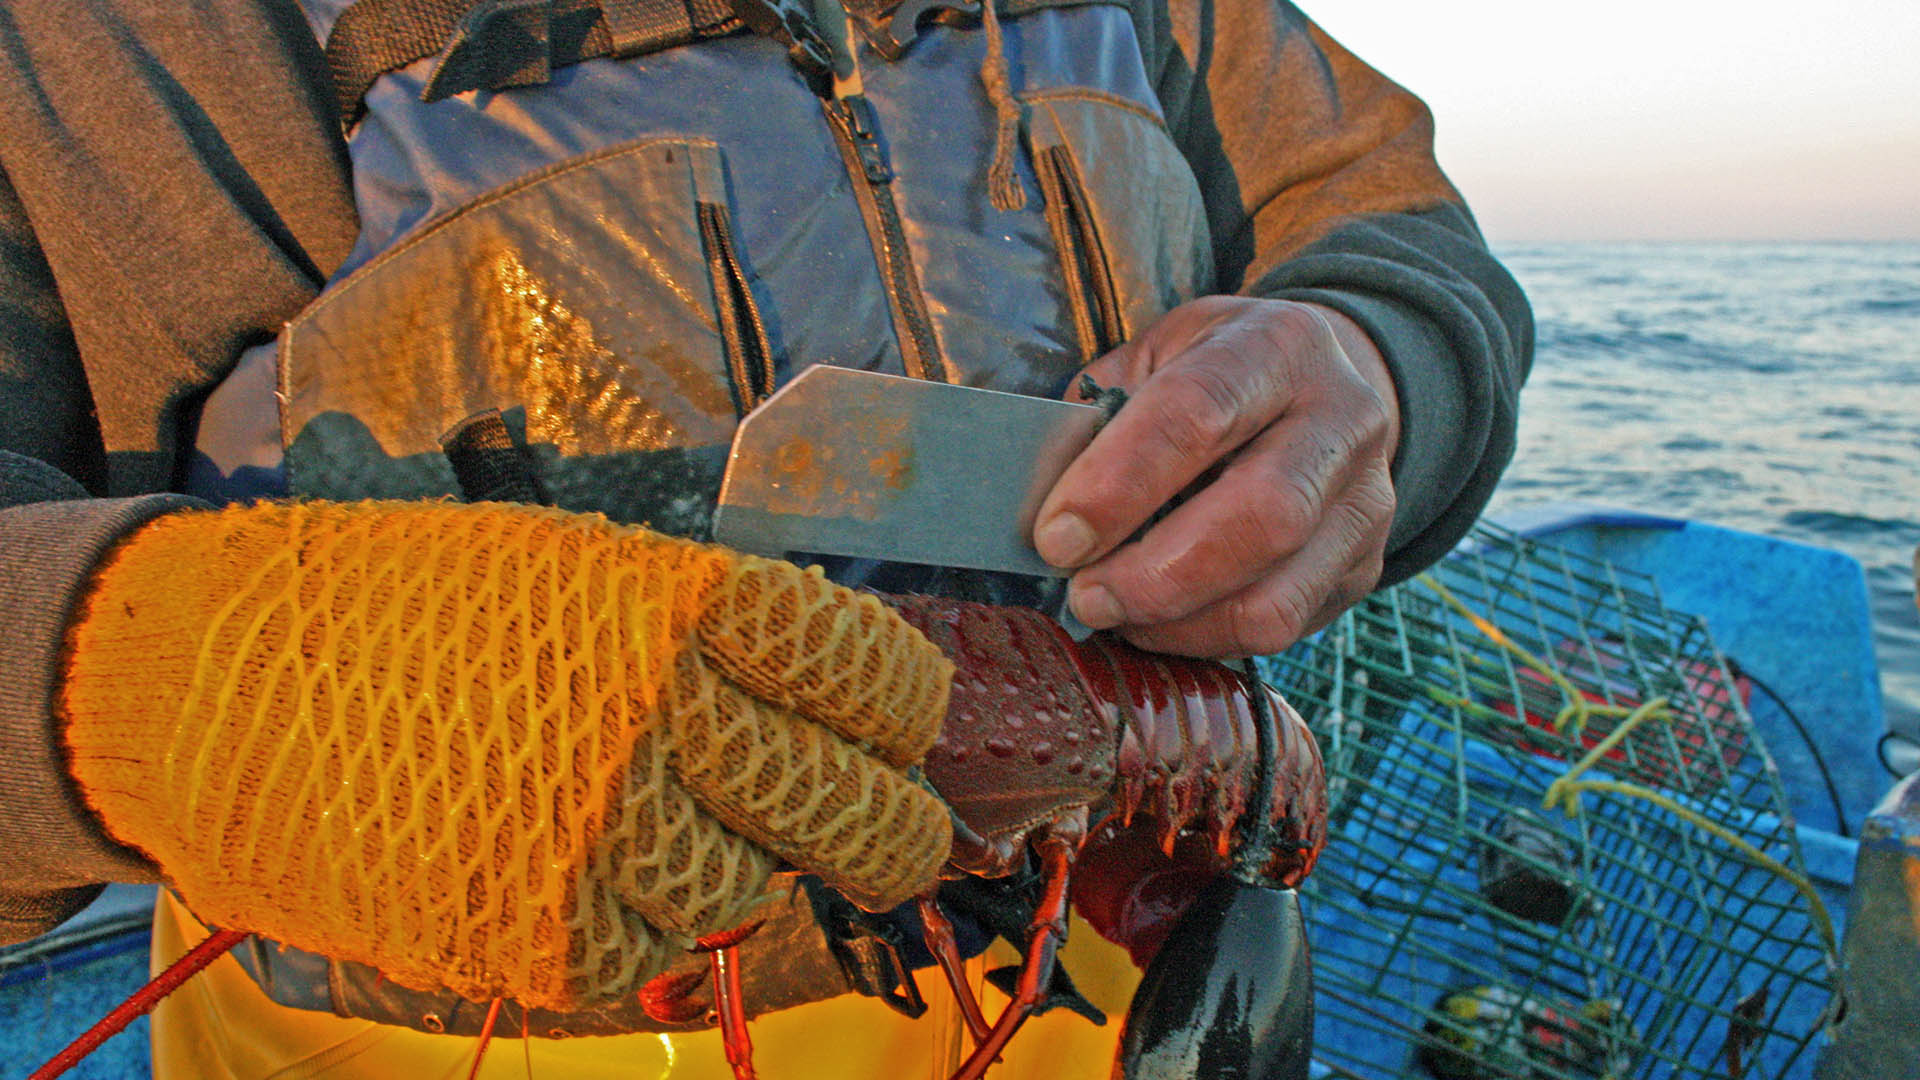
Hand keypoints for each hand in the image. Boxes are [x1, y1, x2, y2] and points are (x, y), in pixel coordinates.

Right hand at [60, 501, 953, 1008]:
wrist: (210, 675)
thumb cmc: (404, 608)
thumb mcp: (576, 571)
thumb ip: (708, 632)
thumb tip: (835, 700)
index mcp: (684, 603)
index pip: (876, 677)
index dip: (904, 714)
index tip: (897, 730)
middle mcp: (662, 718)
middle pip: (860, 811)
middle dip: (891, 831)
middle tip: (887, 833)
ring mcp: (598, 835)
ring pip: (753, 897)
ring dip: (733, 874)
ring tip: (661, 827)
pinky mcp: (531, 934)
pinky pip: (651, 960)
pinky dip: (639, 931)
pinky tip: (582, 875)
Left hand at [1032, 297, 1399, 656]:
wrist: (1328, 386)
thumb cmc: (1216, 376)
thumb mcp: (1158, 357)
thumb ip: (1101, 415)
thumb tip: (1037, 501)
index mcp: (1277, 345)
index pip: (1198, 412)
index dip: (1118, 484)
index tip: (1056, 537)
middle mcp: (1341, 418)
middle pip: (1262, 515)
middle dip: (1154, 573)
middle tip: (1083, 594)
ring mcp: (1365, 501)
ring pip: (1276, 596)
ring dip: (1175, 621)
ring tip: (1113, 613)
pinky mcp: (1363, 566)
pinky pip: (1281, 628)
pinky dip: (1204, 637)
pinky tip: (1158, 621)